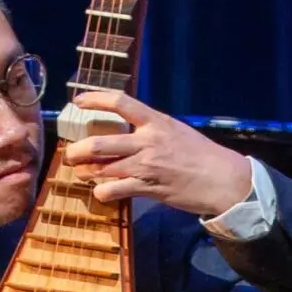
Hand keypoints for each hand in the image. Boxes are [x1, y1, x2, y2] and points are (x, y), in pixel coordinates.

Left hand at [63, 89, 251, 218]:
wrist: (222, 179)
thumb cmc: (201, 155)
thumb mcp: (176, 131)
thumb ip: (151, 130)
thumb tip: (128, 132)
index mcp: (156, 122)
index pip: (121, 102)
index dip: (95, 98)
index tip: (78, 101)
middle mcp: (148, 141)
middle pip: (100, 143)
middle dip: (77, 150)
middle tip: (70, 154)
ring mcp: (146, 166)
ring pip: (103, 169)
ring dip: (86, 172)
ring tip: (79, 173)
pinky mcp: (148, 188)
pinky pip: (114, 190)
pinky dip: (102, 192)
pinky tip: (101, 192)